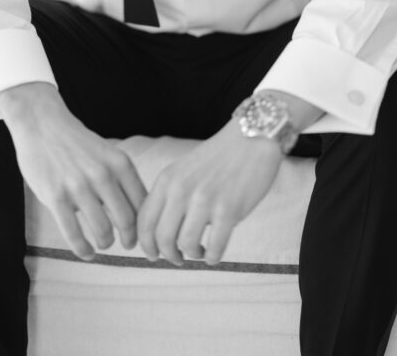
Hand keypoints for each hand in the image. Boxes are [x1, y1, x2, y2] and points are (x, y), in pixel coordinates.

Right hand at [0, 82, 146, 260]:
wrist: (43, 124)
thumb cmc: (77, 144)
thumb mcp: (107, 154)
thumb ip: (121, 180)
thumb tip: (138, 215)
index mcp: (120, 163)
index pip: (142, 204)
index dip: (145, 224)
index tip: (142, 233)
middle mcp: (102, 175)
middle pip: (127, 222)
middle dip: (129, 239)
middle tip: (125, 244)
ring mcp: (78, 187)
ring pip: (102, 232)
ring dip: (105, 244)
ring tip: (102, 245)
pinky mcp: (55, 197)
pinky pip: (74, 235)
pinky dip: (82, 250)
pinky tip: (85, 252)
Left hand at [137, 119, 282, 266]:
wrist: (252, 137)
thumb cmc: (218, 157)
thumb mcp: (183, 169)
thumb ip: (170, 195)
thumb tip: (160, 233)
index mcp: (167, 179)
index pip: (144, 221)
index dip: (146, 244)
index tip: (153, 255)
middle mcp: (181, 190)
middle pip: (162, 238)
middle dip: (168, 256)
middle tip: (178, 259)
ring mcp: (205, 200)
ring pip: (186, 245)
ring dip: (192, 256)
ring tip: (200, 252)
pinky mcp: (229, 210)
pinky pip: (214, 247)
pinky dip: (213, 257)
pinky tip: (215, 253)